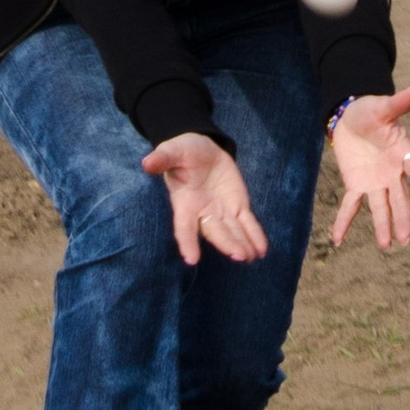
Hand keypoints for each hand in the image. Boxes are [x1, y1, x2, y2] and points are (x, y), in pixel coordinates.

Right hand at [142, 131, 268, 266]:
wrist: (202, 150)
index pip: (184, 226)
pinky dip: (254, 235)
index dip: (187, 242)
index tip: (191, 259)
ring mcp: (221, 211)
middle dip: (226, 243)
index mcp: (184, 202)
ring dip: (242, 244)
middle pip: (215, 231)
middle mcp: (202, 212)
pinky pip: (247, 223)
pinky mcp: (237, 206)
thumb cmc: (182, 152)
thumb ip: (162, 158)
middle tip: (238, 255)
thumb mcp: (172, 151)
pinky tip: (262, 250)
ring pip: (232, 231)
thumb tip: (147, 163)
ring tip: (251, 257)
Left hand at [328, 87, 409, 251]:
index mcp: (403, 152)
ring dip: (383, 226)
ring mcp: (376, 182)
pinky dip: (344, 222)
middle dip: (403, 218)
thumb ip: (397, 104)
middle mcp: (393, 173)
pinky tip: (337, 240)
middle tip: (405, 238)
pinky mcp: (357, 185)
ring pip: (381, 207)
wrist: (352, 119)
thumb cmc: (372, 112)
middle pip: (400, 198)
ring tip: (387, 245)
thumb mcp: (381, 107)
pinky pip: (351, 206)